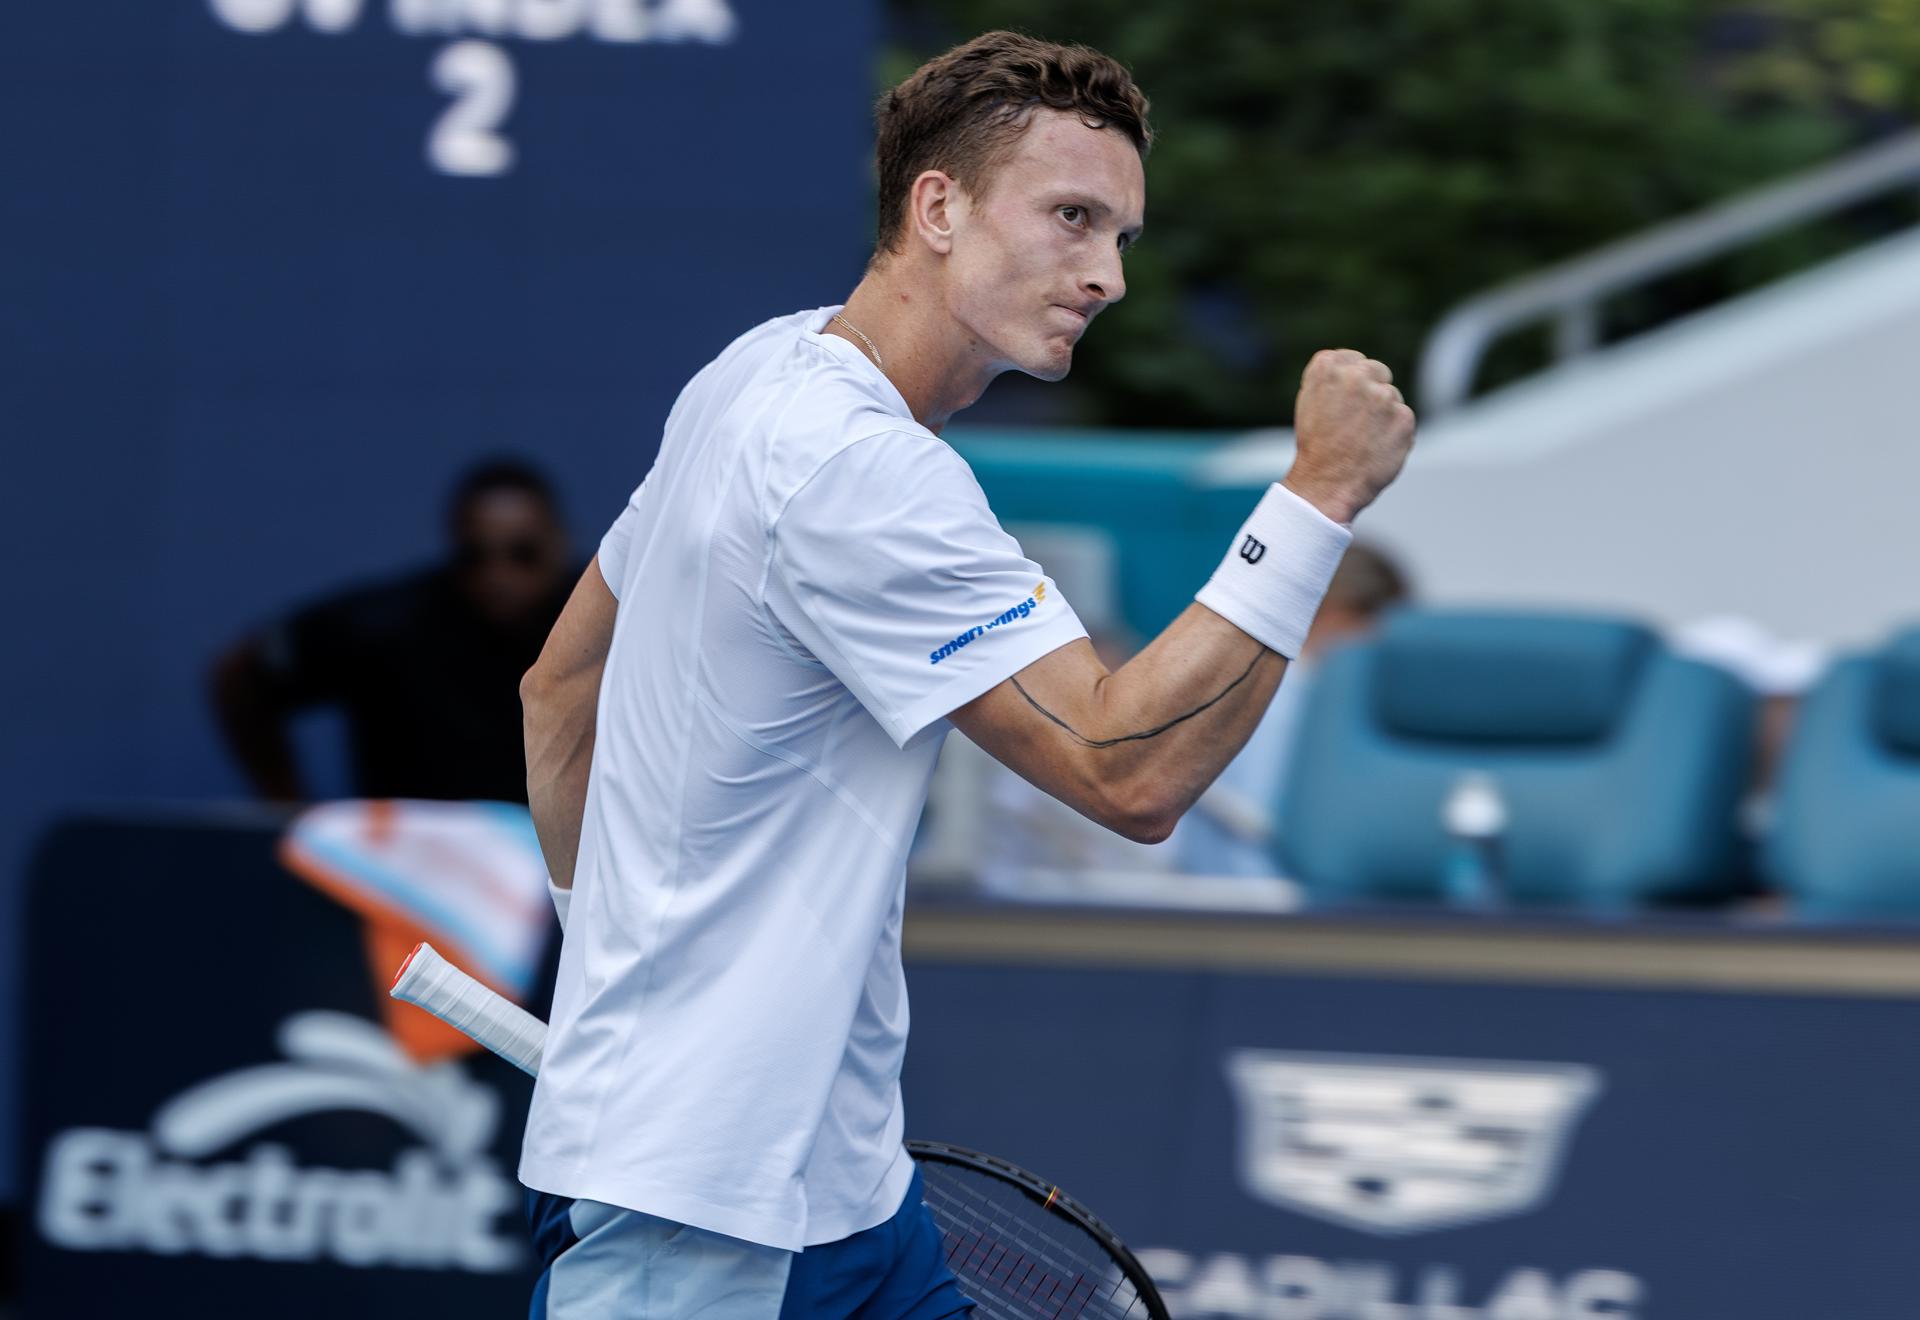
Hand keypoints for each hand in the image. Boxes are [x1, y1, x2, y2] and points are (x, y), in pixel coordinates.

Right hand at [1283, 348, 1415, 523]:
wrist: (1326, 484)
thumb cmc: (1316, 447)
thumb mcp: (1311, 402)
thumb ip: (1333, 380)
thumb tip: (1357, 369)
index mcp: (1327, 367)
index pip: (1351, 359)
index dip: (1350, 381)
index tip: (1345, 401)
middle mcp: (1356, 375)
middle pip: (1377, 371)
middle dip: (1371, 391)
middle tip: (1357, 422)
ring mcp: (1382, 396)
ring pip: (1392, 397)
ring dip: (1383, 415)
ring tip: (1362, 441)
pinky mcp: (1403, 417)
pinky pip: (1403, 419)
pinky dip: (1394, 434)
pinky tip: (1376, 449)